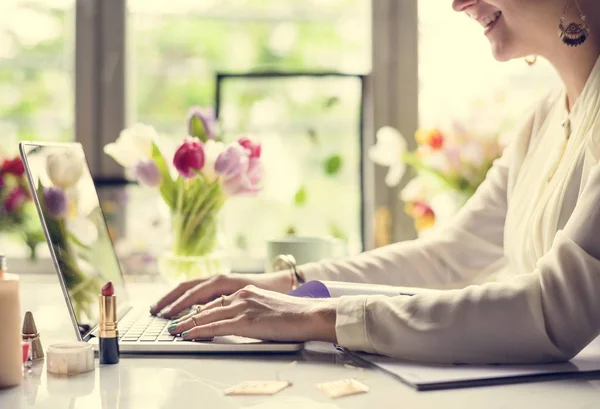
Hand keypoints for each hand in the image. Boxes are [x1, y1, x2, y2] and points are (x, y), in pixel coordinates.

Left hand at [167, 285, 337, 342]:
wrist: (309, 314)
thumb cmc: (294, 314)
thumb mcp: (267, 306)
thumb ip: (250, 309)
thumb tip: (237, 320)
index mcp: (246, 291)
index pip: (214, 300)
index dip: (196, 308)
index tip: (184, 314)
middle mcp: (241, 295)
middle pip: (205, 305)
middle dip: (185, 314)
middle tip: (170, 321)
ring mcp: (242, 307)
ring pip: (206, 315)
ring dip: (186, 324)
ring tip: (173, 330)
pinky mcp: (245, 321)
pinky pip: (215, 326)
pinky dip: (198, 331)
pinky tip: (187, 334)